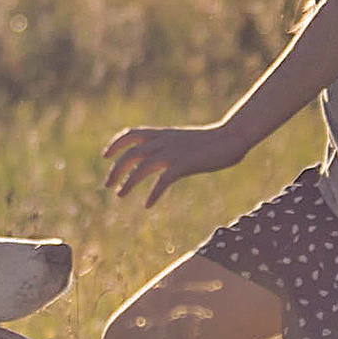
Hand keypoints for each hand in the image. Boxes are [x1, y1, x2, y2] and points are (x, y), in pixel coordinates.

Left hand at [101, 123, 248, 207]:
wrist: (231, 137)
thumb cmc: (211, 140)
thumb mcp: (184, 139)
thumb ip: (169, 144)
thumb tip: (158, 155)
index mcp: (162, 134)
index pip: (131, 134)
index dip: (116, 144)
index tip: (105, 156)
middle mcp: (163, 141)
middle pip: (130, 154)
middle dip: (116, 169)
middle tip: (107, 185)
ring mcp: (172, 152)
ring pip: (141, 167)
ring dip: (128, 182)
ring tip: (120, 195)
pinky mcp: (183, 164)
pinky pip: (162, 181)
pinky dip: (153, 193)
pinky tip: (148, 205)